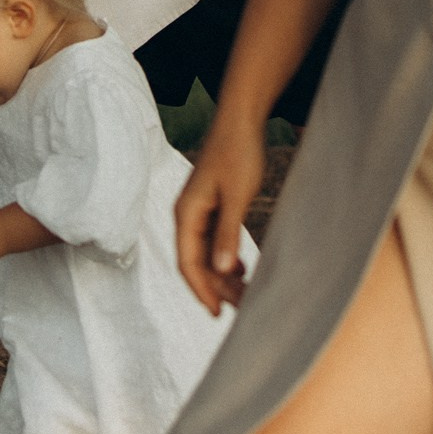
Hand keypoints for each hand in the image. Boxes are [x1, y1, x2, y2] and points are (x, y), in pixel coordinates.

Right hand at [175, 113, 264, 315]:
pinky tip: (244, 268)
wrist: (241, 120)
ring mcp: (200, 210)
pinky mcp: (213, 206)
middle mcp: (187, 215)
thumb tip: (222, 271)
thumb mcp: (236, 197)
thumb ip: (228, 234)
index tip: (217, 313)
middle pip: (196, 262)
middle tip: (242, 308)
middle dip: (216, 287)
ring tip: (246, 292)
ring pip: (207, 254)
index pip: (187, 263)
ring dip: (223, 275)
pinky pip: (214, 241)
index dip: (202, 291)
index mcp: (186, 214)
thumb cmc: (238, 153)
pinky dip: (227, 258)